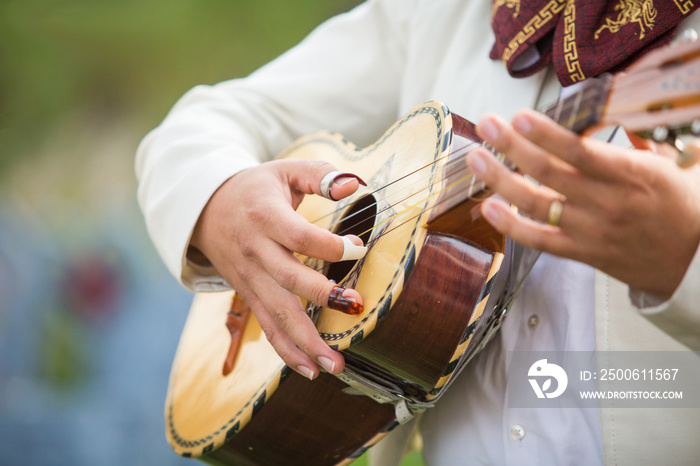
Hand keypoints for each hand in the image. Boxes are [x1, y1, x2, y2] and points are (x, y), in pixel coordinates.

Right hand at [190, 159, 363, 379]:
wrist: (204, 209)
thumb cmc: (255, 189)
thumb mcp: (285, 169)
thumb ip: (321, 174)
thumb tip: (356, 185)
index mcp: (266, 216)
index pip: (299, 236)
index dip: (331, 245)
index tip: (359, 249)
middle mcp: (256, 251)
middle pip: (288, 279)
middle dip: (323, 296)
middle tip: (356, 306)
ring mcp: (250, 278)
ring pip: (277, 313)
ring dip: (306, 342)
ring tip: (334, 365)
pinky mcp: (249, 295)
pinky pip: (268, 327)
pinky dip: (287, 351)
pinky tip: (310, 369)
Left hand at [467, 109, 699, 297]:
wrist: (695, 260)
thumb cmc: (678, 206)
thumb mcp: (663, 167)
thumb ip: (623, 148)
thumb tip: (585, 125)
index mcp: (631, 175)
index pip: (580, 151)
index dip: (546, 134)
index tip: (519, 116)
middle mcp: (607, 202)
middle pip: (548, 172)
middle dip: (511, 145)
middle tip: (486, 124)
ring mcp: (591, 230)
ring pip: (535, 204)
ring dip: (500, 179)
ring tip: (476, 157)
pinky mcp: (581, 253)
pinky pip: (539, 240)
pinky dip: (510, 226)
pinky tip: (487, 207)